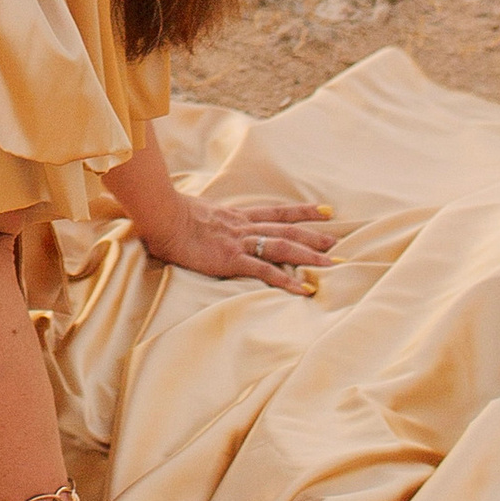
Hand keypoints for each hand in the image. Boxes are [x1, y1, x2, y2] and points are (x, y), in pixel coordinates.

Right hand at [139, 192, 334, 294]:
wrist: (161, 215)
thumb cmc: (168, 214)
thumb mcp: (194, 212)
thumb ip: (205, 218)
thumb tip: (201, 221)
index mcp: (235, 217)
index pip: (275, 212)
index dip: (300, 212)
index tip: (323, 210)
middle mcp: (242, 227)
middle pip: (286, 230)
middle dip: (313, 236)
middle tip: (338, 241)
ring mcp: (239, 243)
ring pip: (282, 247)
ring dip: (309, 257)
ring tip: (333, 265)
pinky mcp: (231, 259)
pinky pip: (264, 271)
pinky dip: (286, 280)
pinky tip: (304, 289)